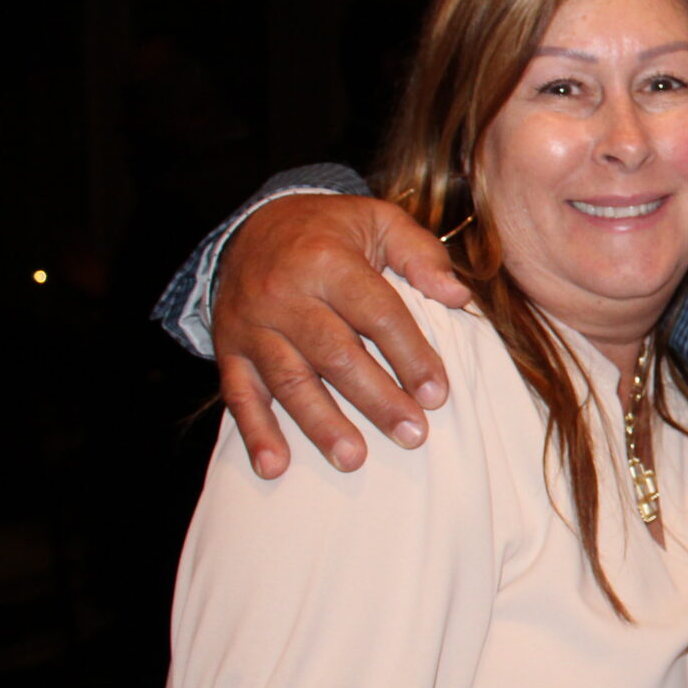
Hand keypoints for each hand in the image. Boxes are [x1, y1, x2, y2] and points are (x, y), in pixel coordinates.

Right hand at [213, 195, 473, 478]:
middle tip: (413, 435)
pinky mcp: (229, 349)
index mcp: (328, 259)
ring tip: (354, 459)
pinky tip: (275, 467)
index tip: (437, 395)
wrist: (254, 223)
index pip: (377, 314)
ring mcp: (253, 324)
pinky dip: (255, 434)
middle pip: (335, 354)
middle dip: (376, 399)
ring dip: (321, 424)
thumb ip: (421, 254)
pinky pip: (240, 395)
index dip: (410, 355)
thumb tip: (458, 295)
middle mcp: (284, 293)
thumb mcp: (380, 220)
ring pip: (289, 380)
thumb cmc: (331, 230)